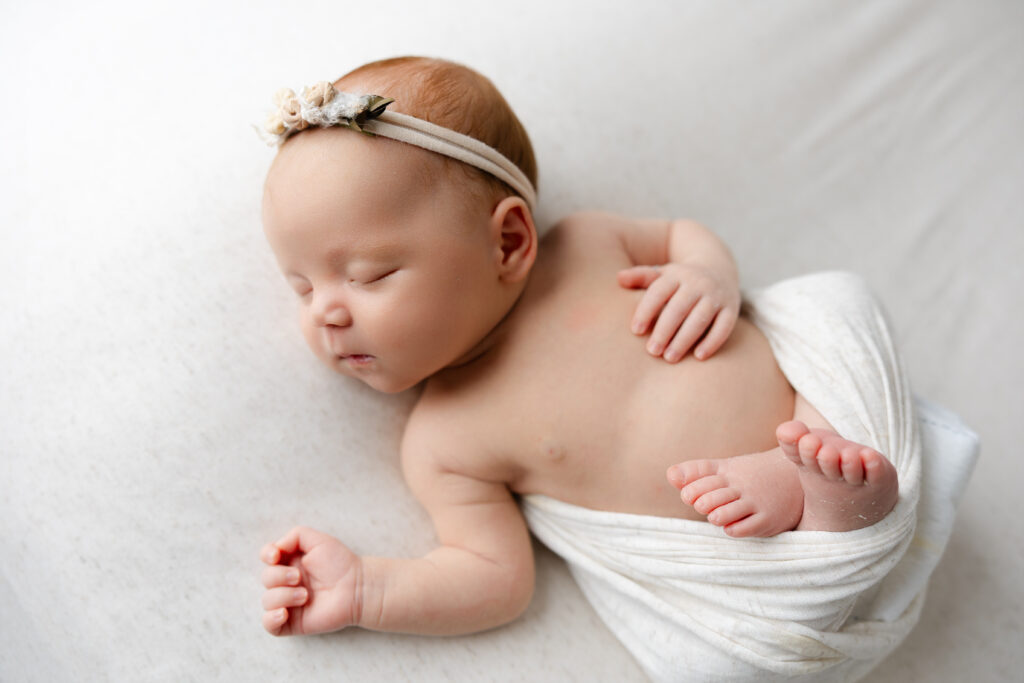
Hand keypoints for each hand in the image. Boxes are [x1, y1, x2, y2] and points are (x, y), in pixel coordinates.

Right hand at [260, 526, 362, 635]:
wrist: (357, 587)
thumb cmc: (340, 562)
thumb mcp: (318, 540)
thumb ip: (294, 536)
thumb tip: (275, 549)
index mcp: (290, 562)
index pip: (266, 557)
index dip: (266, 555)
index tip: (276, 556)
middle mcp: (286, 582)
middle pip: (266, 578)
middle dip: (279, 576)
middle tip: (299, 577)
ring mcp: (288, 603)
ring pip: (267, 601)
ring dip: (283, 596)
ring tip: (305, 595)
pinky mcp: (292, 622)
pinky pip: (269, 625)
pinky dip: (271, 619)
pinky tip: (285, 613)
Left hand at [617, 263, 739, 361]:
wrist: (719, 268)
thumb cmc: (680, 280)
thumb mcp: (662, 274)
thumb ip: (641, 277)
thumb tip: (619, 278)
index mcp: (677, 275)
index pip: (659, 291)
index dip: (646, 311)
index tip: (635, 331)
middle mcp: (698, 283)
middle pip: (679, 307)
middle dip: (664, 330)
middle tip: (652, 351)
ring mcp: (716, 295)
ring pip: (700, 318)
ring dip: (685, 339)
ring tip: (670, 358)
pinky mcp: (731, 309)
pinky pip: (723, 326)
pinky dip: (713, 341)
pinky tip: (699, 356)